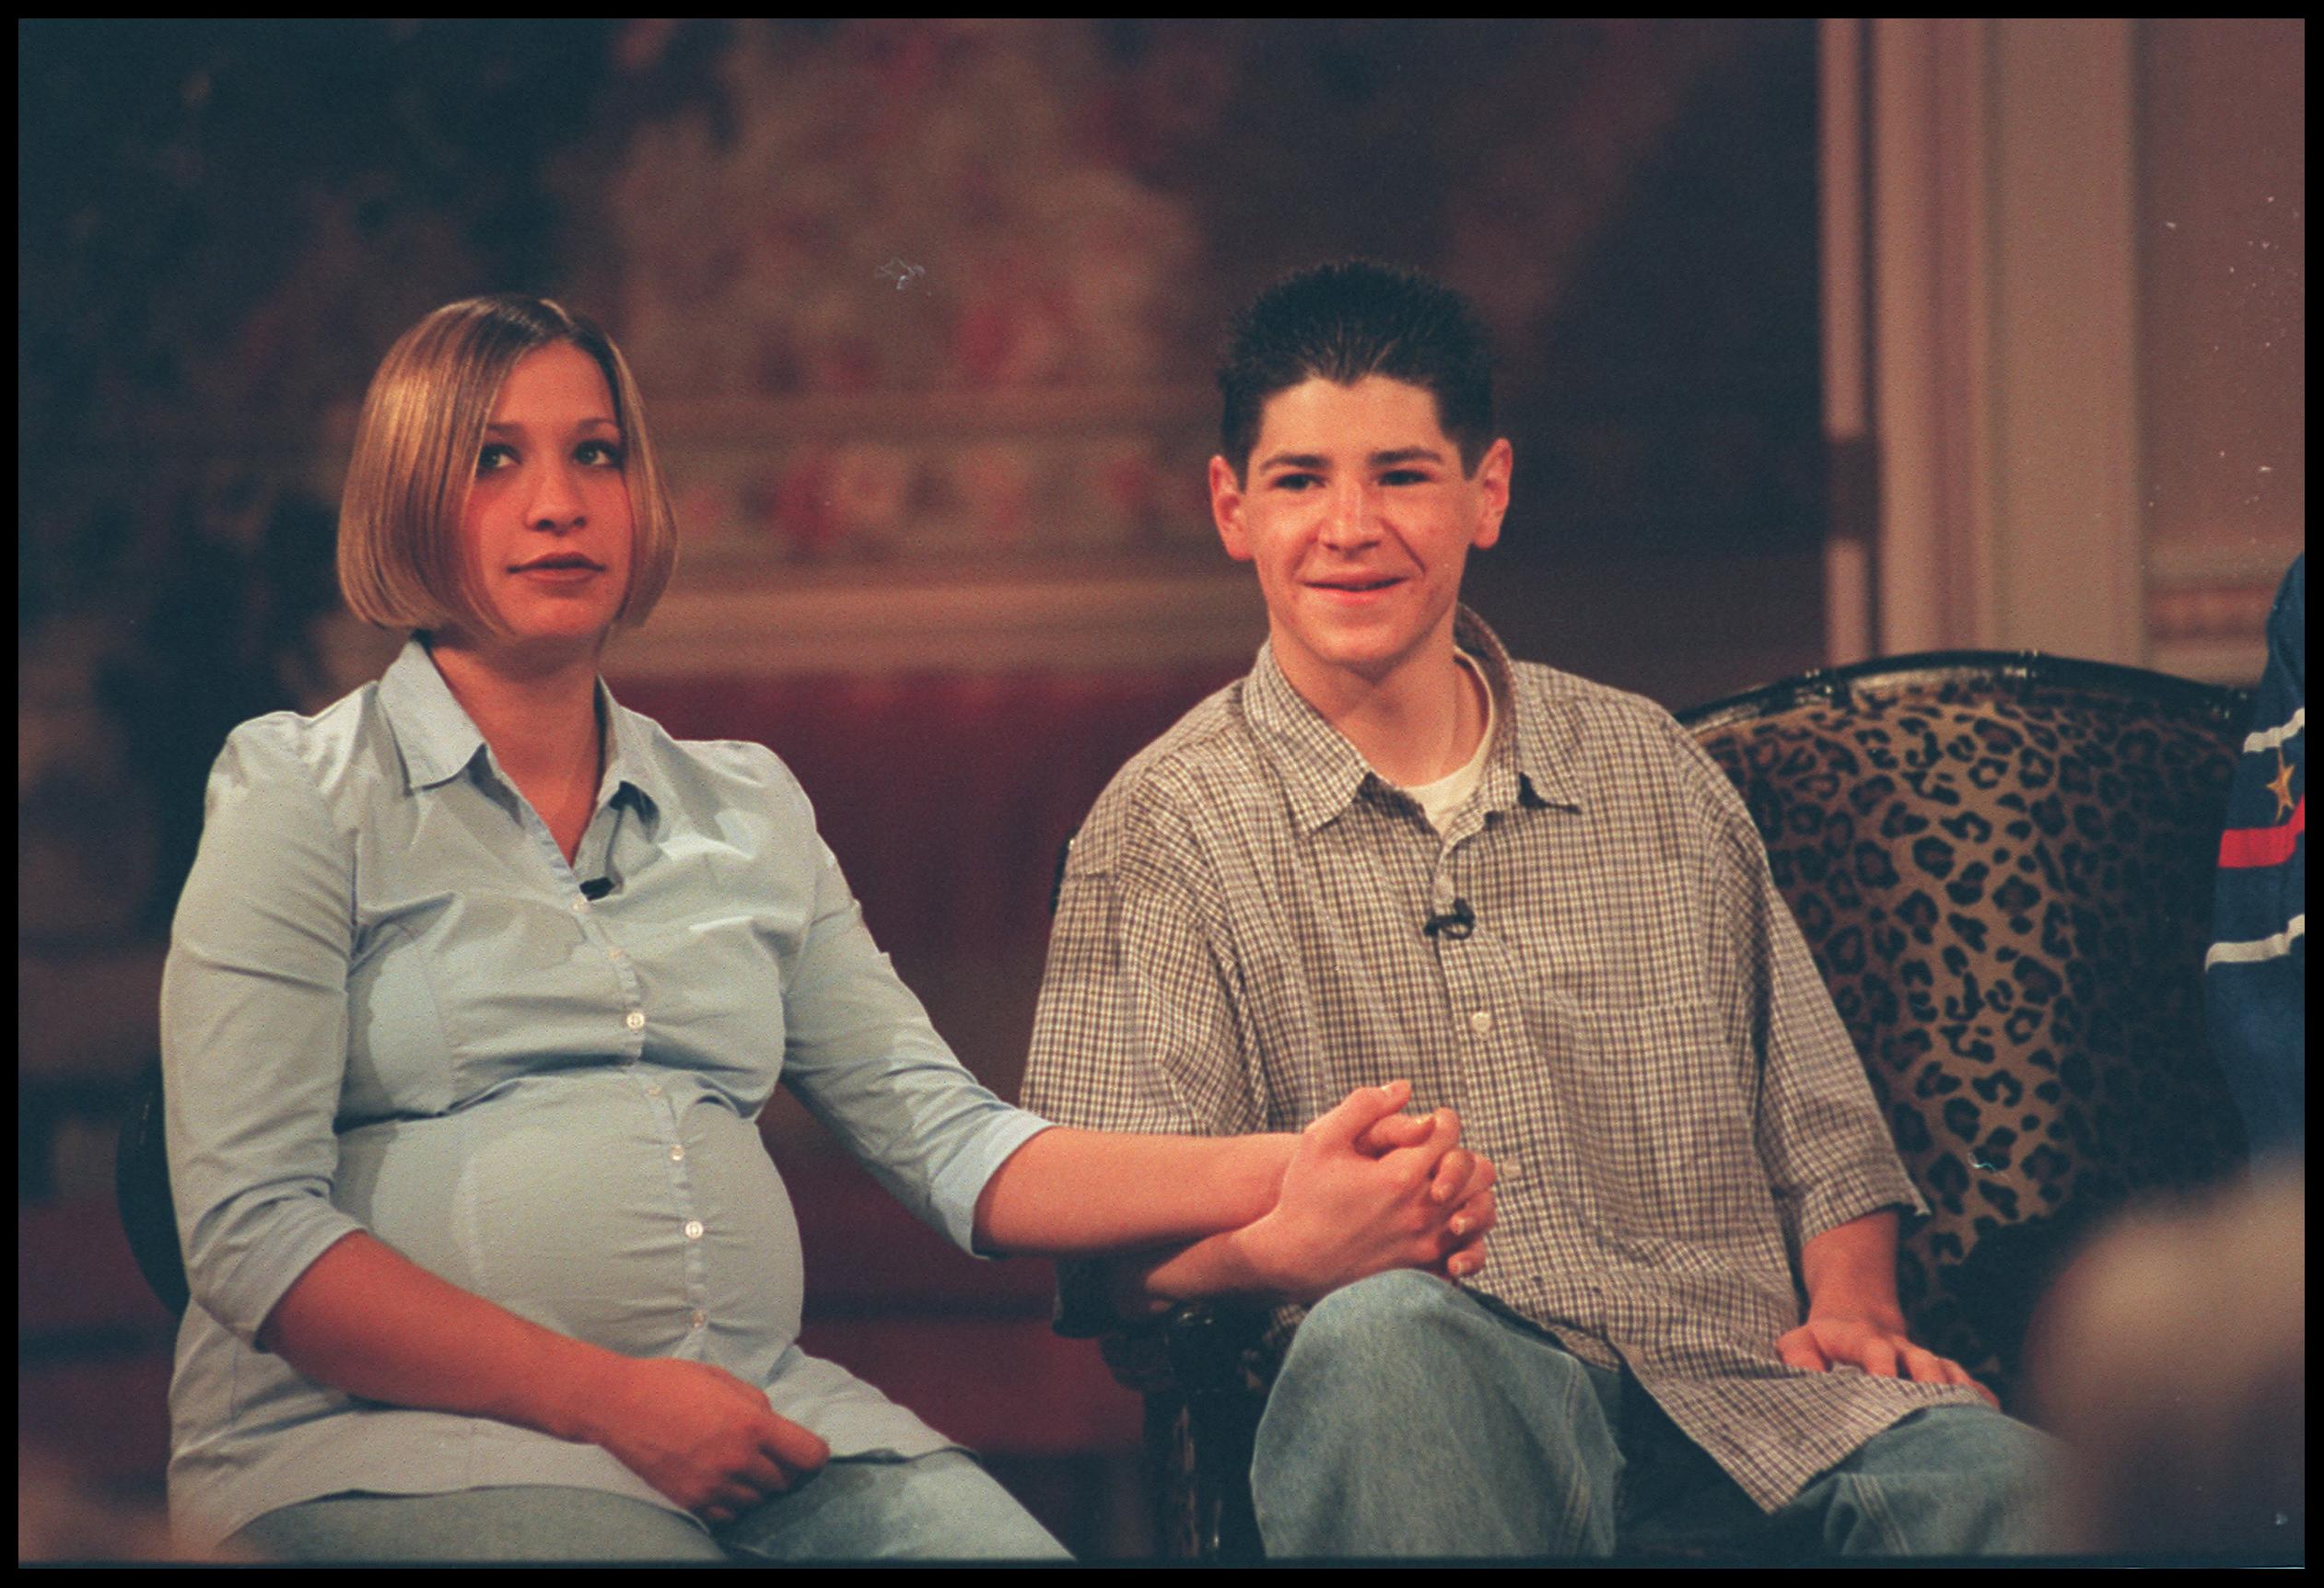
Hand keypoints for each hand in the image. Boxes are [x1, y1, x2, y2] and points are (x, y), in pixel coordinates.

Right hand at [576, 1355, 830, 1523]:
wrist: (619, 1404)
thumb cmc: (673, 1383)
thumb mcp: (726, 1380)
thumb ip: (759, 1406)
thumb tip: (778, 1429)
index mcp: (752, 1424)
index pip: (810, 1456)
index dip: (816, 1455)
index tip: (809, 1452)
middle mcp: (737, 1460)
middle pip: (786, 1482)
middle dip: (786, 1470)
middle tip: (773, 1456)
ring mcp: (713, 1485)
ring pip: (759, 1502)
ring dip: (760, 1487)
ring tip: (744, 1466)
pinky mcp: (691, 1501)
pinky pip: (730, 1515)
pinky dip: (735, 1503)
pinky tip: (724, 1482)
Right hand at [1241, 1081, 1496, 1303]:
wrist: (1291, 1260)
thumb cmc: (1304, 1195)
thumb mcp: (1321, 1139)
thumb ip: (1364, 1105)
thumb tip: (1404, 1087)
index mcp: (1401, 1176)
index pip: (1449, 1132)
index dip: (1441, 1119)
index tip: (1427, 1124)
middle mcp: (1422, 1212)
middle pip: (1477, 1170)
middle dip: (1458, 1155)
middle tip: (1435, 1156)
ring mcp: (1427, 1246)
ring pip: (1481, 1210)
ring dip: (1467, 1192)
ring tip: (1441, 1186)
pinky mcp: (1426, 1272)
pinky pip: (1470, 1249)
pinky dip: (1465, 1232)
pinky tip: (1440, 1221)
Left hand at [1775, 1315, 1999, 1408]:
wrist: (1858, 1312)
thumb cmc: (1824, 1340)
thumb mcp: (1800, 1340)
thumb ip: (1798, 1355)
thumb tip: (1807, 1378)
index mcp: (1863, 1339)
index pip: (1874, 1348)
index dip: (1881, 1365)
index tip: (1884, 1383)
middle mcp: (1899, 1348)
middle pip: (1922, 1360)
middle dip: (1930, 1382)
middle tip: (1935, 1407)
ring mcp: (1922, 1359)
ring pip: (1947, 1370)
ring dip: (1958, 1392)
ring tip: (1969, 1418)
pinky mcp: (1939, 1371)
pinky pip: (1964, 1381)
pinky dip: (1978, 1396)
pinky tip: (1990, 1417)